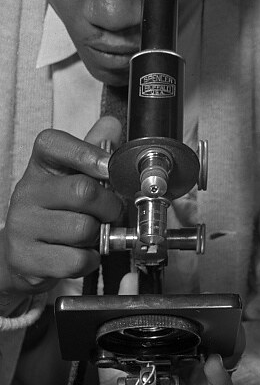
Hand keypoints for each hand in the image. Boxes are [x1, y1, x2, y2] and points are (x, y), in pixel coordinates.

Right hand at [0, 118, 122, 296]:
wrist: (25, 253)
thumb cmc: (59, 208)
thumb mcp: (75, 175)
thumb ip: (95, 150)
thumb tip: (111, 124)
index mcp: (41, 166)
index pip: (54, 144)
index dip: (87, 154)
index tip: (108, 167)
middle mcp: (25, 192)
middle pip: (83, 191)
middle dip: (110, 205)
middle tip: (112, 212)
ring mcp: (21, 226)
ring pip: (83, 229)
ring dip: (99, 235)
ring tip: (92, 233)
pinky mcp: (24, 258)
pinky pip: (75, 260)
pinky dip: (89, 260)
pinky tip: (82, 253)